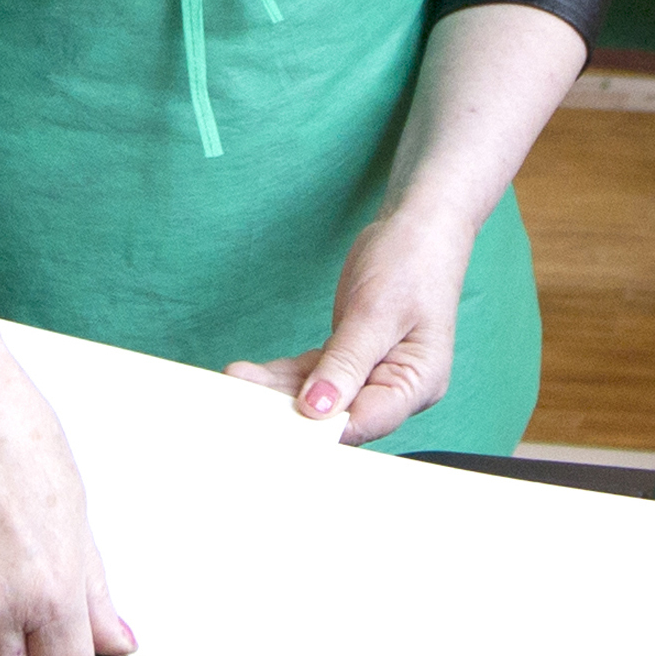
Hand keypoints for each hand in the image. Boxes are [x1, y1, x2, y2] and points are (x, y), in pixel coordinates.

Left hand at [227, 208, 475, 446]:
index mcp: (417, 383)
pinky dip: (283, 373)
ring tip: (237, 380)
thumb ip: (346, 363)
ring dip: (277, 390)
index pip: (365, 422)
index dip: (320, 428)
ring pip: (318, 396)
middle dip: (289, 409)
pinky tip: (251, 373)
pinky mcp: (351, 359)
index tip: (273, 422)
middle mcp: (396, 388)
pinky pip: (313, 374)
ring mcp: (372, 374)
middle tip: (241, 402)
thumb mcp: (376, 311)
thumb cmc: (412, 261)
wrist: (418, 227)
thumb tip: (318, 409)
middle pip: (337, 415)